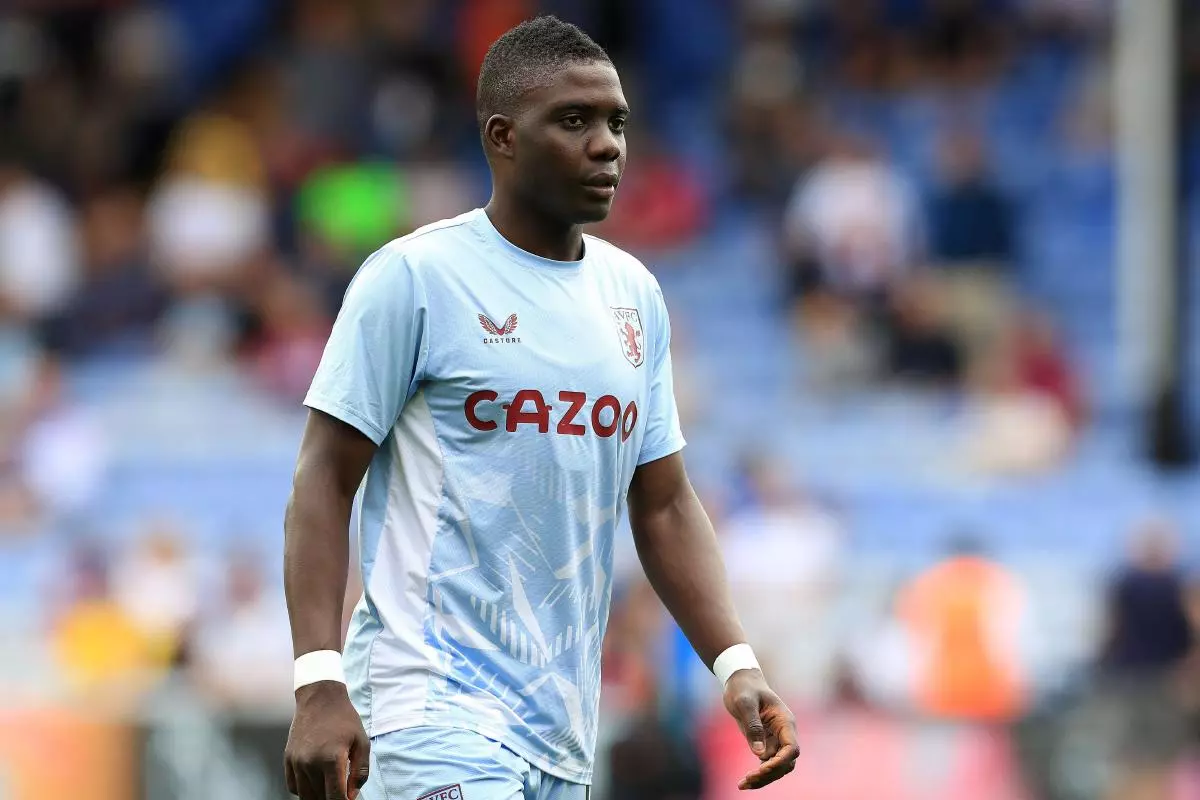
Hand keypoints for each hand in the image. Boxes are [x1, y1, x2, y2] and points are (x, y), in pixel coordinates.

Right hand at [284, 681, 370, 799]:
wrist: (320, 698)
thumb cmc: (344, 719)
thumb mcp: (362, 742)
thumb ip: (359, 772)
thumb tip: (351, 795)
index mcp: (331, 759)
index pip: (335, 797)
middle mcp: (310, 763)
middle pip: (319, 798)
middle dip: (332, 799)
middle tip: (341, 793)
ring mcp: (296, 762)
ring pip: (305, 795)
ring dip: (318, 797)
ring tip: (329, 790)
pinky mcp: (288, 759)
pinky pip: (293, 786)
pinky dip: (303, 791)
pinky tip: (315, 784)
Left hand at [722, 669, 797, 789]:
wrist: (740, 681)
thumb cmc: (744, 688)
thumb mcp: (744, 702)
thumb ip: (753, 726)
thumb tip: (759, 753)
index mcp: (784, 721)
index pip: (792, 748)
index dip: (780, 761)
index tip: (763, 768)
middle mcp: (783, 733)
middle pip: (785, 762)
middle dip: (770, 774)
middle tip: (748, 780)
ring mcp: (775, 739)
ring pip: (777, 767)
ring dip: (763, 778)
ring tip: (743, 784)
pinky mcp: (765, 743)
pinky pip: (766, 764)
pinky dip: (758, 775)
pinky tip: (744, 782)